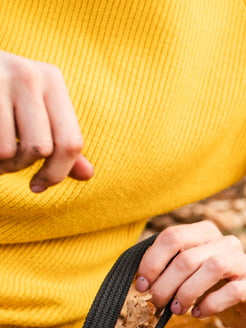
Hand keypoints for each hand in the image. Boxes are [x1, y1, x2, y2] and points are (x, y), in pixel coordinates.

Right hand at [0, 51, 93, 191]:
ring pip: (7, 150)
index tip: (38, 186)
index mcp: (51, 79)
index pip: (70, 142)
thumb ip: (60, 142)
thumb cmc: (0, 96)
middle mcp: (28, 74)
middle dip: (21, 166)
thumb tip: (88, 175)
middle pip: (41, 148)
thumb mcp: (34, 112)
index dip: (56, 173)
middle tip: (5, 165)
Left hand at [136, 222, 245, 327]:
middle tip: (157, 304)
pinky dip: (210, 305)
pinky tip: (198, 313)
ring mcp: (243, 262)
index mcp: (205, 232)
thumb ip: (165, 268)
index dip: (152, 262)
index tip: (142, 285)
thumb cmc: (207, 286)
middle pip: (188, 257)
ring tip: (177, 309)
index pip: (173, 237)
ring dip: (187, 293)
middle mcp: (226, 242)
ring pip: (212, 268)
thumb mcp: (185, 271)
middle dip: (166, 285)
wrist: (245, 302)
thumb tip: (140, 282)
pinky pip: (232, 291)